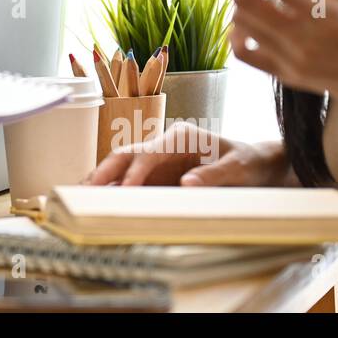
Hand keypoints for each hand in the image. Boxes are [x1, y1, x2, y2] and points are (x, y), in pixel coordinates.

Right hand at [87, 121, 289, 186]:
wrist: (257, 167)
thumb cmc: (249, 163)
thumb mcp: (238, 169)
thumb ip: (214, 175)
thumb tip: (186, 183)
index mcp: (180, 137)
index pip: (149, 152)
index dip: (135, 171)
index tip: (125, 190)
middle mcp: (163, 146)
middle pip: (126, 154)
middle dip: (104, 170)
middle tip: (85, 189)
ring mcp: (158, 162)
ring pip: (122, 166)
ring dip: (102, 179)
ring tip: (80, 195)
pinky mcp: (157, 177)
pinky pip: (129, 182)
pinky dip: (112, 189)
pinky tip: (96, 200)